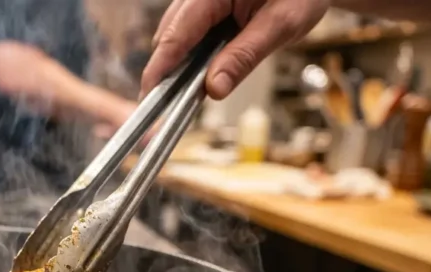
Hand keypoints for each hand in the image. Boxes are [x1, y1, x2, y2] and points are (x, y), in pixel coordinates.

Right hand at [142, 0, 329, 99]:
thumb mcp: (281, 24)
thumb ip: (245, 57)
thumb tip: (213, 89)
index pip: (175, 34)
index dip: (159, 68)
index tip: (149, 96)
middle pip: (169, 34)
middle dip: (168, 68)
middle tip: (172, 103)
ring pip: (177, 33)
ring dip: (182, 61)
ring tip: (191, 88)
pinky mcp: (206, 5)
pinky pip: (190, 30)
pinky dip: (194, 51)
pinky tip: (208, 66)